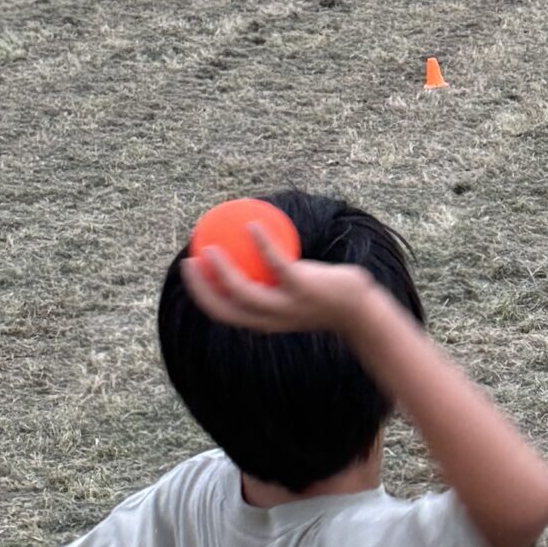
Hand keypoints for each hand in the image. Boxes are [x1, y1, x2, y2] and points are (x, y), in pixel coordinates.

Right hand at [182, 228, 375, 335]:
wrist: (357, 308)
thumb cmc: (321, 296)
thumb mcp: (290, 294)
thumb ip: (269, 282)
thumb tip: (249, 252)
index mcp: (262, 321)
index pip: (221, 313)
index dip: (199, 294)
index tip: (190, 268)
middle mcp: (269, 319)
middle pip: (223, 308)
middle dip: (200, 287)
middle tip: (190, 258)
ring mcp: (285, 305)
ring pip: (243, 290)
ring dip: (222, 269)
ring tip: (212, 245)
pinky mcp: (301, 287)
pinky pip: (275, 262)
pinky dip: (261, 243)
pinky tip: (253, 225)